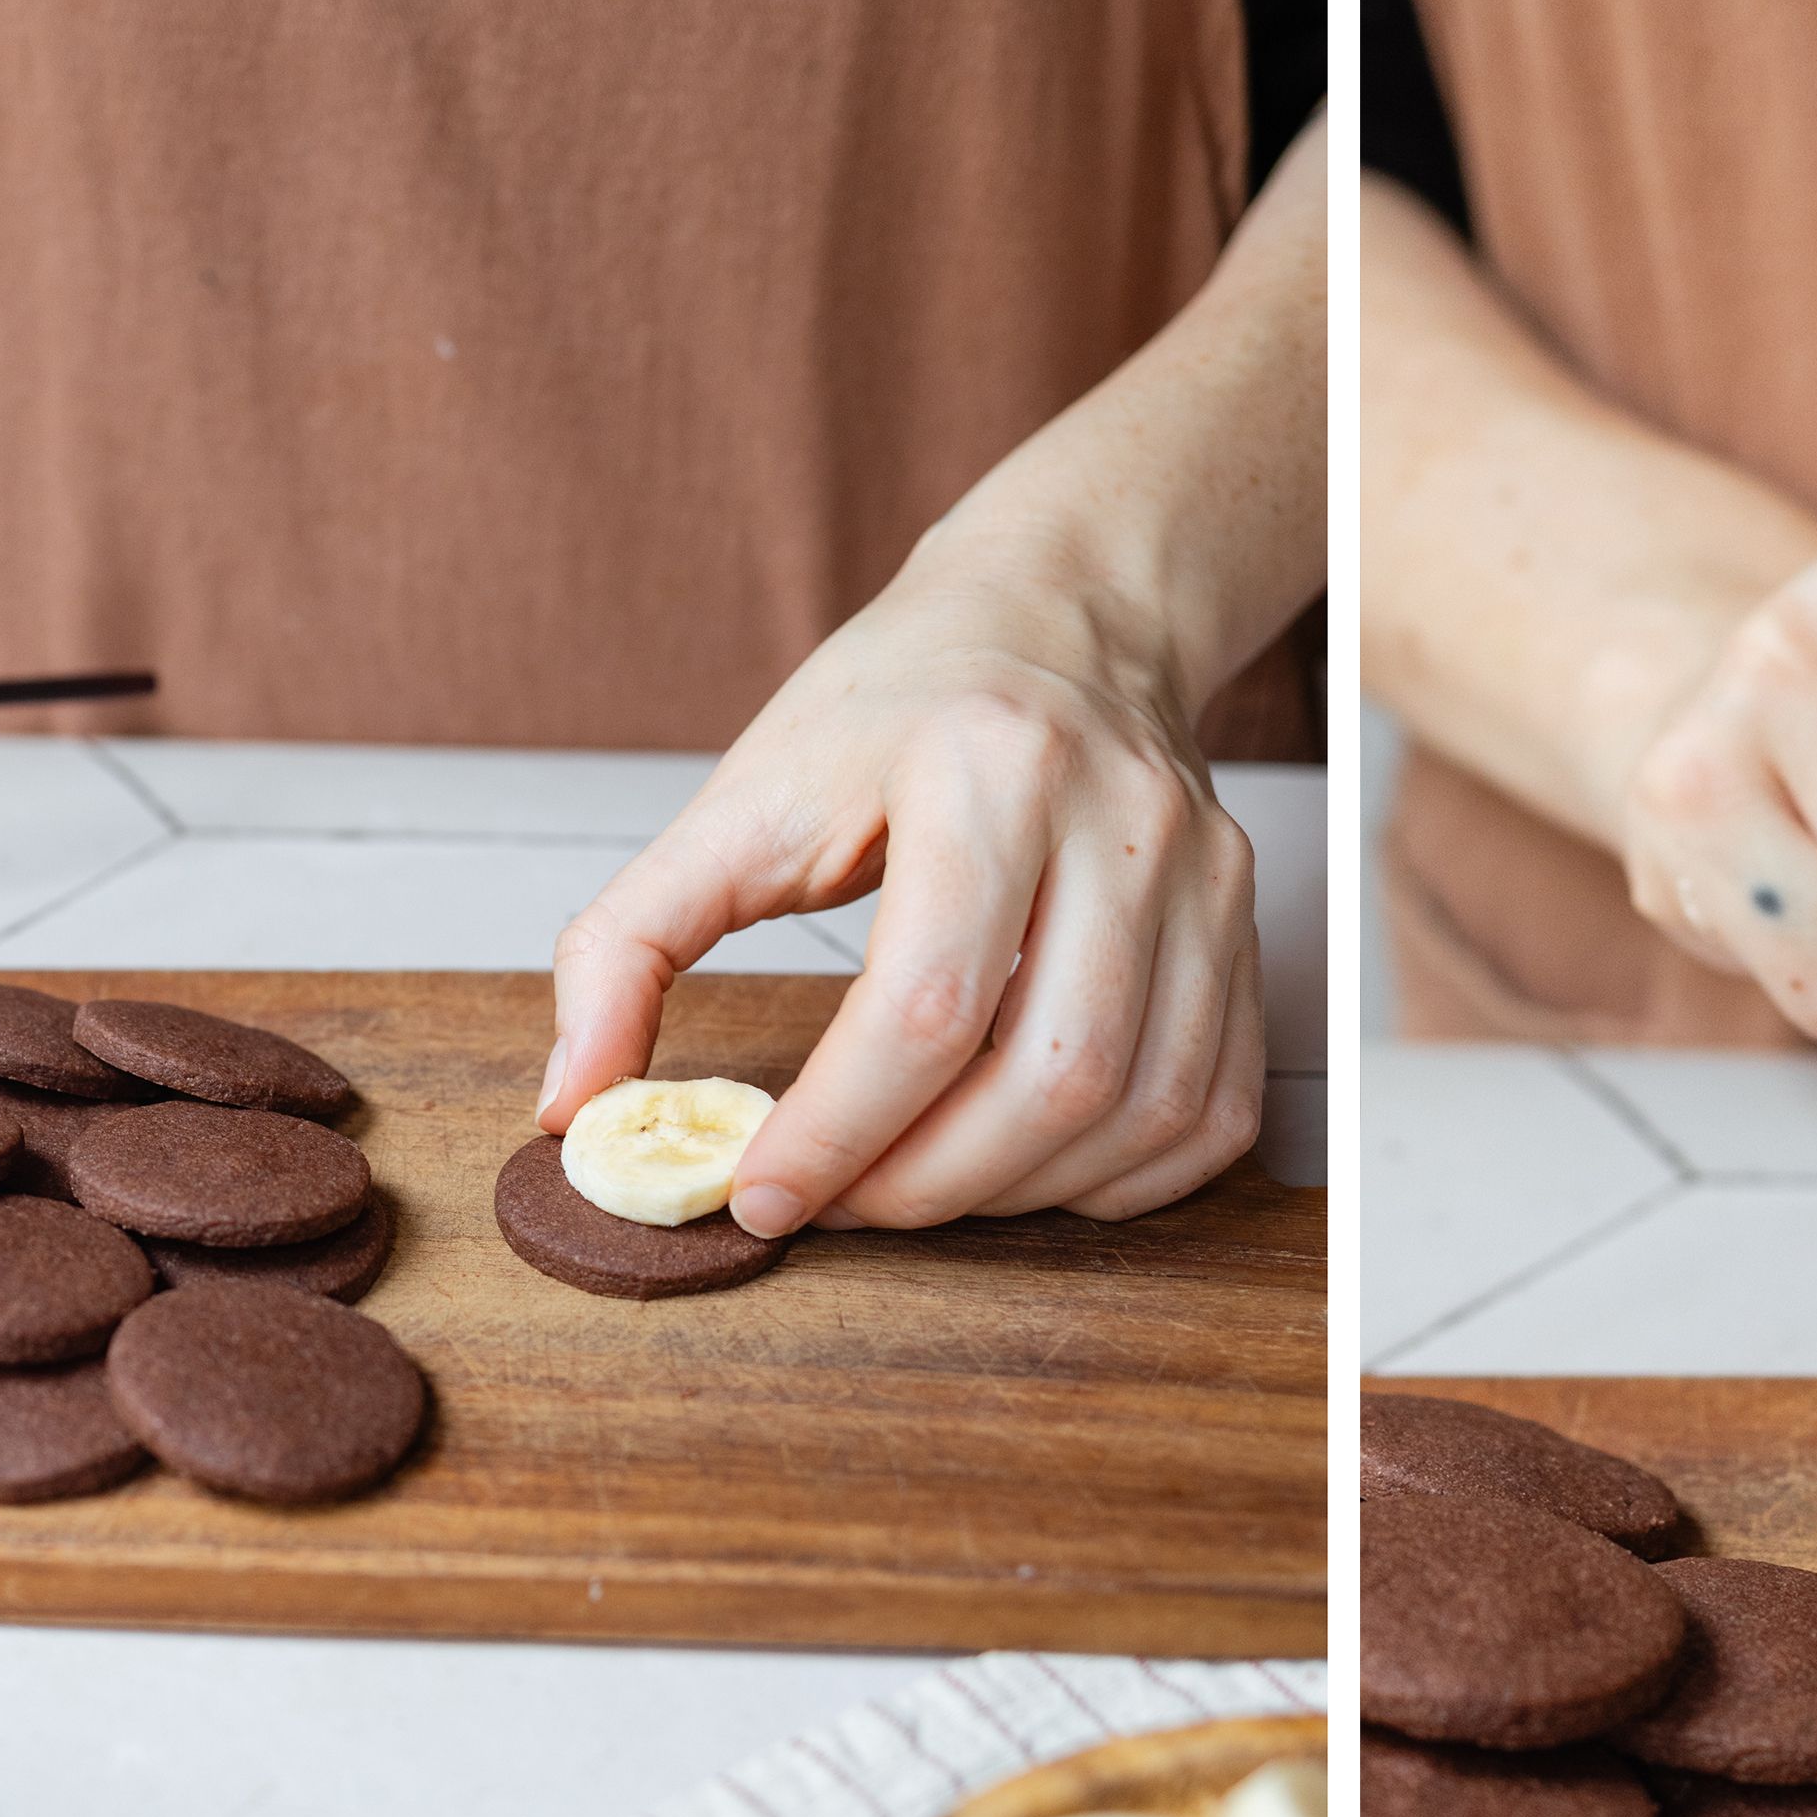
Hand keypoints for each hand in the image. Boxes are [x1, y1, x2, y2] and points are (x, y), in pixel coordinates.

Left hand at [537, 547, 1265, 1230]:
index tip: (762, 1194)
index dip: (840, 1131)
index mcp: (987, 766)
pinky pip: (1208, 1112)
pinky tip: (1029, 1168)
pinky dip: (1118, 1180)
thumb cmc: (899, 704)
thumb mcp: (744, 794)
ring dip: (1019, 1193)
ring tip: (922, 1186)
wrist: (1060, 614)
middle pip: (1054, 1076)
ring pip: (1141, 1109)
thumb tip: (570, 1110)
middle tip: (842, 1203)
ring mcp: (1204, 879)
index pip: (928, 1004)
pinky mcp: (1246, 931)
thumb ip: (629, 943)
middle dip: (930, 1184)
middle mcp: (1122, 820)